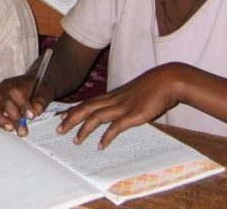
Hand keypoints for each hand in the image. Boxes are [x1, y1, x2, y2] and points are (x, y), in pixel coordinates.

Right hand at [0, 74, 54, 135]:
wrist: (32, 83)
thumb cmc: (38, 87)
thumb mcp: (45, 92)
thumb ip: (41, 101)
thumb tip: (35, 111)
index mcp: (17, 83)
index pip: (16, 93)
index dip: (23, 106)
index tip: (31, 116)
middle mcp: (4, 88)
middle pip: (5, 103)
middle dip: (14, 118)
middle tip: (23, 130)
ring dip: (0, 121)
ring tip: (10, 129)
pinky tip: (6, 127)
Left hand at [56, 63, 183, 148]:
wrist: (168, 80)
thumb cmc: (152, 87)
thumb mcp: (132, 94)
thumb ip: (123, 102)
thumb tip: (118, 113)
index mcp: (112, 95)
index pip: (87, 102)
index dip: (73, 110)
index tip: (60, 117)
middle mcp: (113, 100)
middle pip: (85, 108)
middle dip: (70, 119)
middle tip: (58, 130)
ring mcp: (122, 107)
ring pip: (96, 117)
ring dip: (83, 129)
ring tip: (75, 141)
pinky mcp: (133, 114)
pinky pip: (116, 126)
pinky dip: (106, 136)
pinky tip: (100, 146)